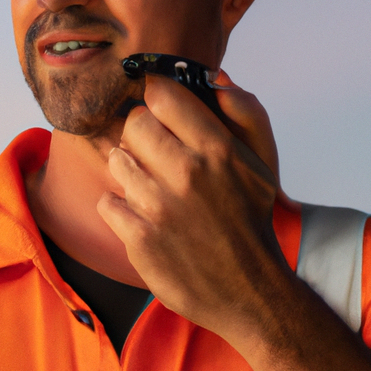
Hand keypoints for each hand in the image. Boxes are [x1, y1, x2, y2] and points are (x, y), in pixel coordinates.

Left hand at [97, 72, 291, 339]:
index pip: (162, 94)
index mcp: (217, 148)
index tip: (162, 112)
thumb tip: (217, 80)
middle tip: (158, 156)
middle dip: (142, 136)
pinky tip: (144, 217)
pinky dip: (121, 209)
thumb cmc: (252, 219)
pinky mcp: (139, 238)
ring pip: (117, 161)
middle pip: (133, 124)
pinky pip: (107, 202)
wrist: (249, 291)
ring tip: (153, 189)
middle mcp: (186, 173)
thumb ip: (246, 113)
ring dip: (131, 172)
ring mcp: (159, 207)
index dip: (159, 100)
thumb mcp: (264, 161)